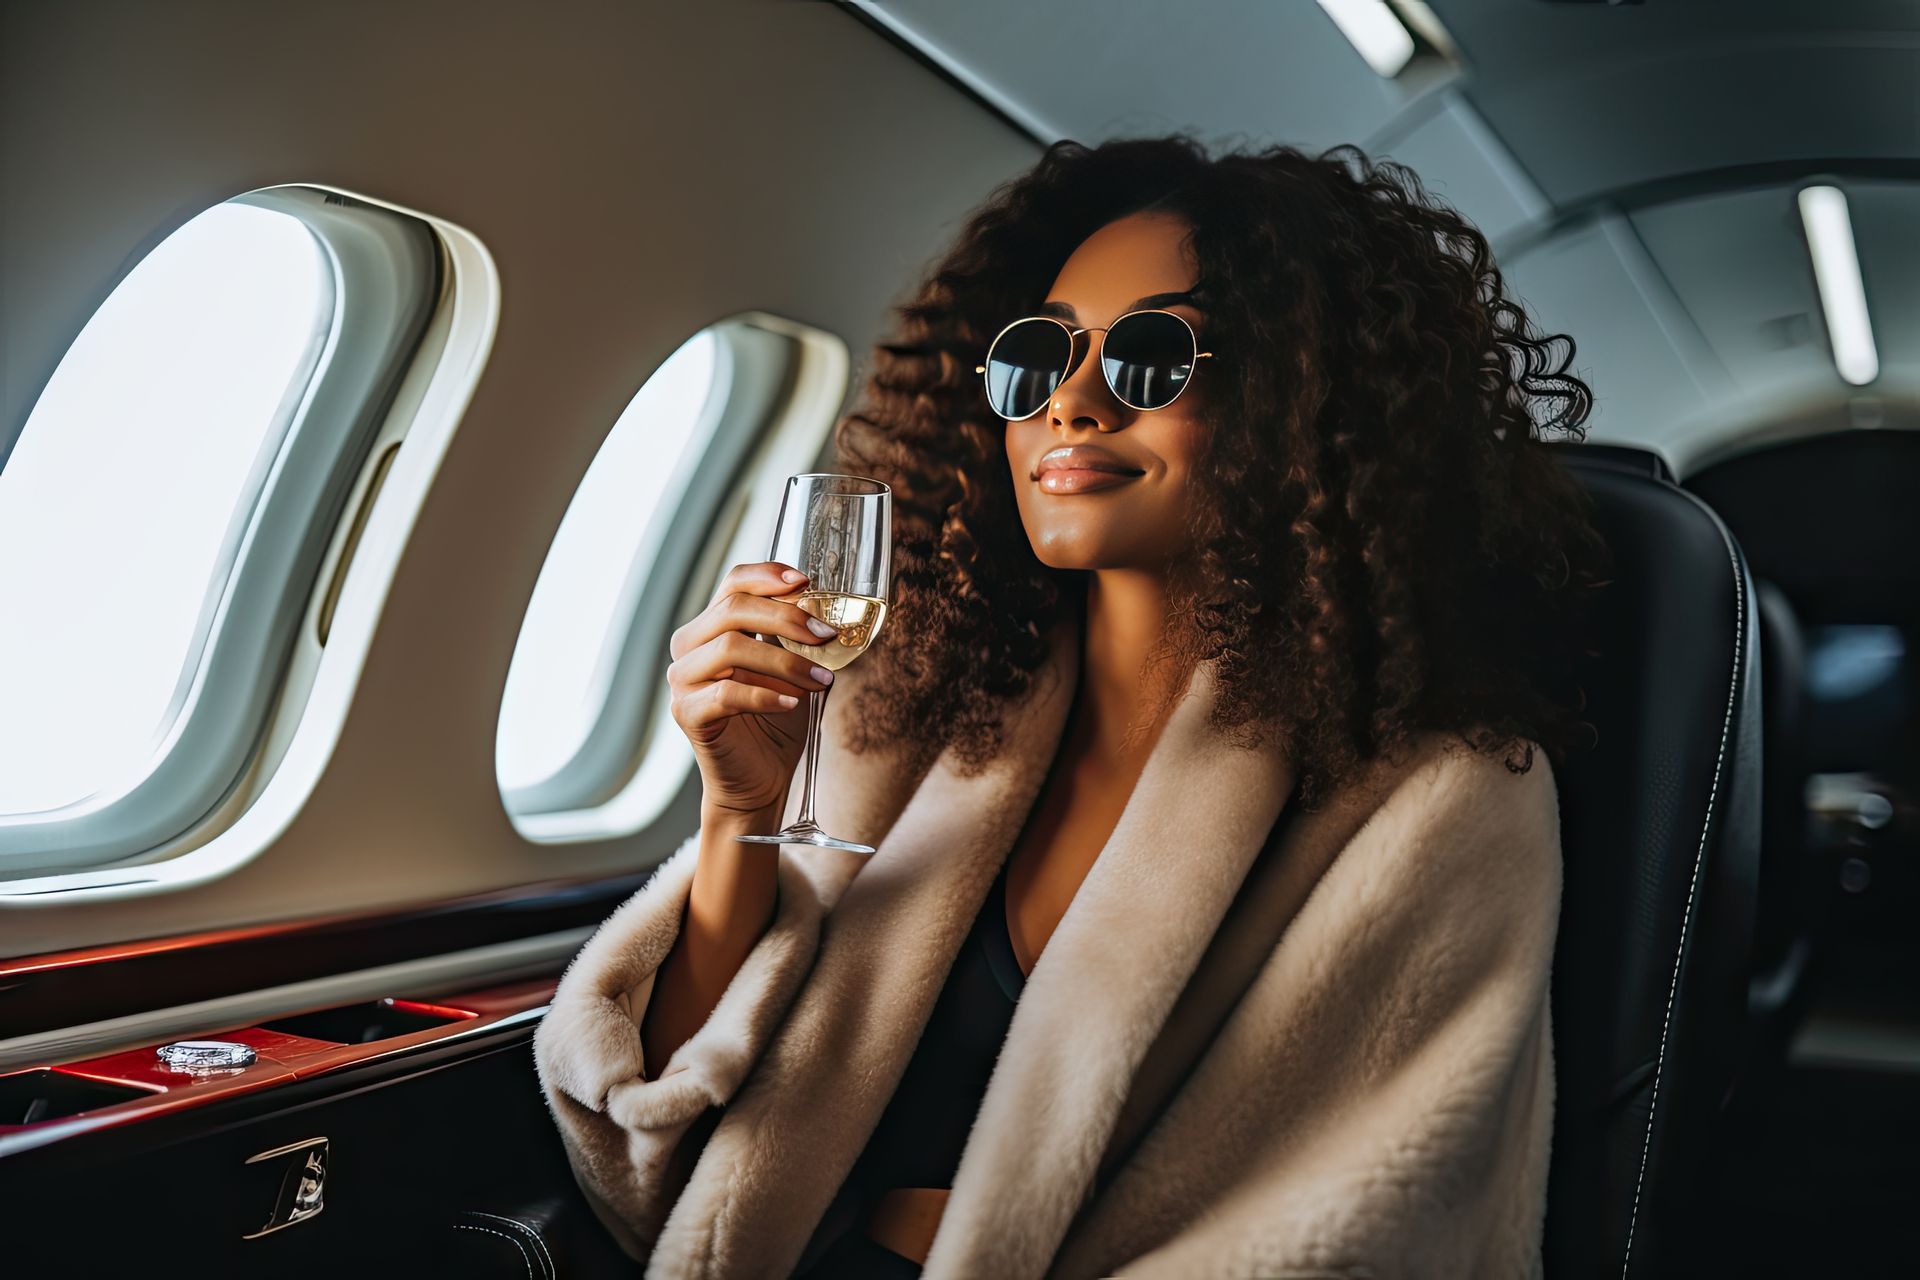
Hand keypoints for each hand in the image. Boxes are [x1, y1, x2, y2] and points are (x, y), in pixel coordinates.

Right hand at [667, 560, 838, 815]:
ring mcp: (683, 681)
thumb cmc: (775, 720)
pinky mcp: (687, 714)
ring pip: (730, 648)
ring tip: (821, 679)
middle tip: (826, 635)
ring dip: (784, 661)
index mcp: (712, 628)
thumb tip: (828, 609)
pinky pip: (726, 693)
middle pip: (732, 609)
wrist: (759, 780)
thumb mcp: (790, 669)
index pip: (733, 584)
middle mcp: (689, 648)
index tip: (807, 581)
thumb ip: (796, 637)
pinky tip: (793, 703)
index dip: (768, 576)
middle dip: (786, 617)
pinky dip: (766, 695)